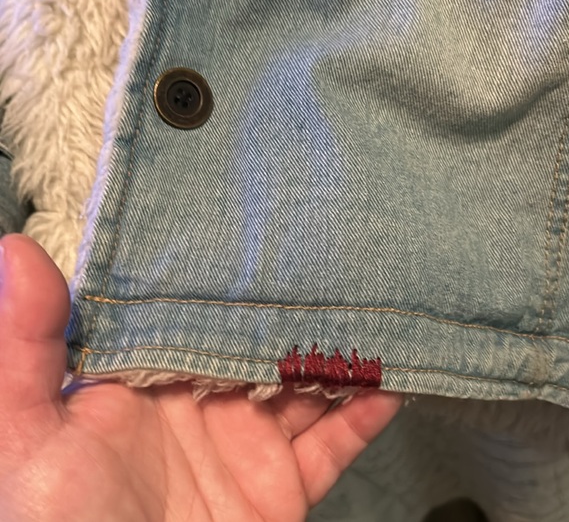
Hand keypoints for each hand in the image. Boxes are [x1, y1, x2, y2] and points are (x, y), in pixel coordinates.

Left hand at [0, 234, 400, 521]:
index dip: (219, 268)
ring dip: (338, 350)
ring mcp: (244, 441)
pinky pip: (333, 443)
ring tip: (377, 304)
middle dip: (293, 301)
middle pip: (257, 337)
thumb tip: (15, 251)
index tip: (257, 218)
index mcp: (145, 377)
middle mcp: (199, 400)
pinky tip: (396, 378)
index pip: (188, 306)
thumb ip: (23, 349)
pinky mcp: (280, 484)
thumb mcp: (26, 436)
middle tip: (336, 248)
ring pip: (303, 382)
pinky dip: (364, 413)